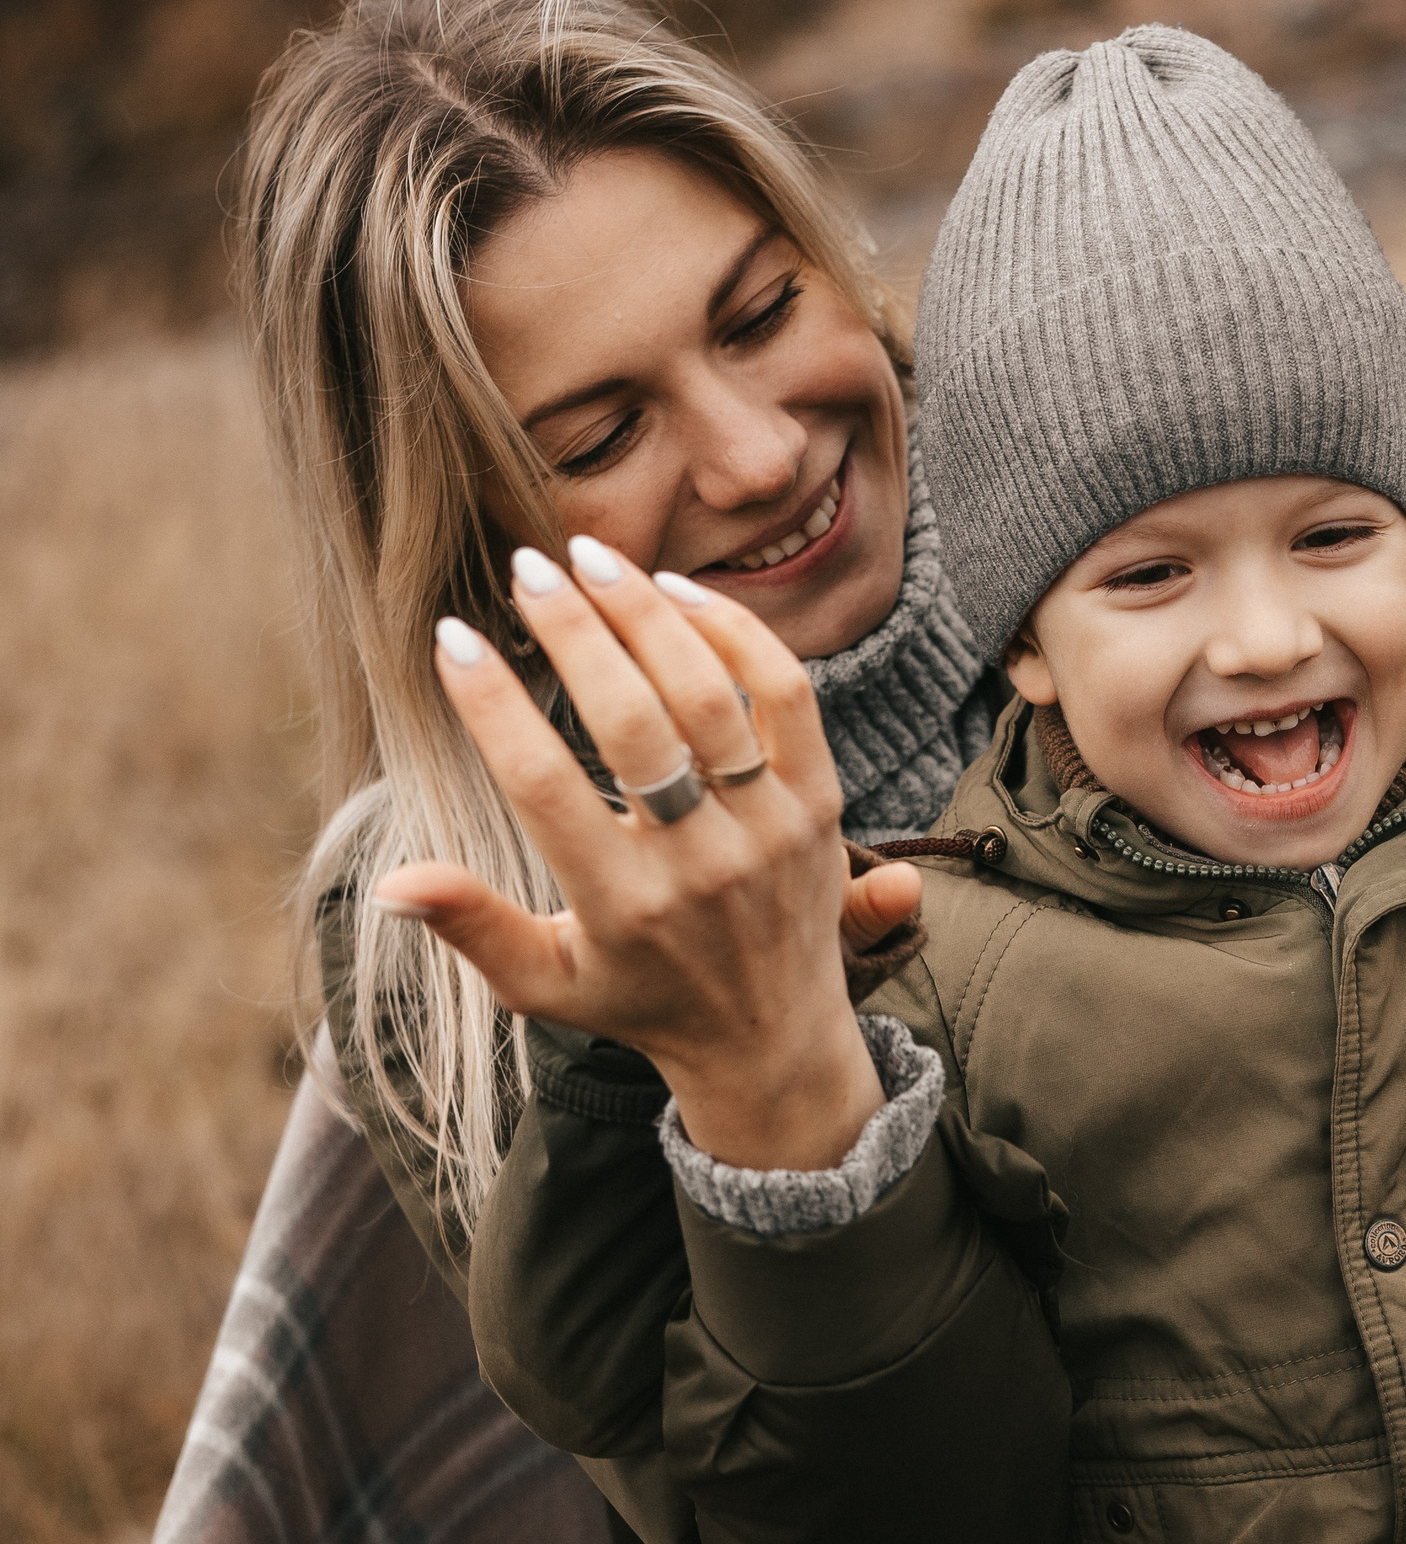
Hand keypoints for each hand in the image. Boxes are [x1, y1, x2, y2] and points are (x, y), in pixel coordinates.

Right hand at [372, 538, 920, 1168]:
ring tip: (591, 559)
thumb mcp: (544, 983)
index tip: (452, 639)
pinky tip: (675, 591)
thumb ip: (472, 928)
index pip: (544, 786)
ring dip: (649, 611)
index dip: (492, 705)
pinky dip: (736, 631)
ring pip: (714, 692)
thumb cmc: (637, 999)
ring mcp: (771, 828)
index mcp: (623, 905)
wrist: (772, 1038)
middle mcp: (703, 864)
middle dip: (575, 631)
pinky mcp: (823, 802)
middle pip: (635, 721)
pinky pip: (788, 693)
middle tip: (525, 570)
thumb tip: (390, 881)